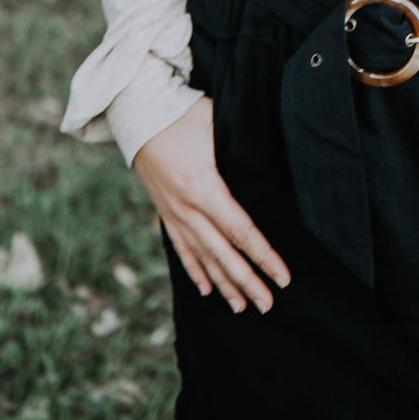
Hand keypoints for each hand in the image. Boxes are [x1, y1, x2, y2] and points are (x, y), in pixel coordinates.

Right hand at [133, 96, 290, 311]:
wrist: (135, 112)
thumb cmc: (181, 113)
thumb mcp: (216, 124)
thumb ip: (241, 144)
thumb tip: (271, 154)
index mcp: (204, 188)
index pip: (242, 232)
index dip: (264, 257)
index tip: (283, 277)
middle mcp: (187, 209)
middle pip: (224, 255)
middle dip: (247, 282)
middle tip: (268, 306)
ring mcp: (173, 213)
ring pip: (203, 258)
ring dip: (224, 284)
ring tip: (242, 307)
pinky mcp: (165, 212)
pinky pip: (182, 249)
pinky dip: (195, 271)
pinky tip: (207, 290)